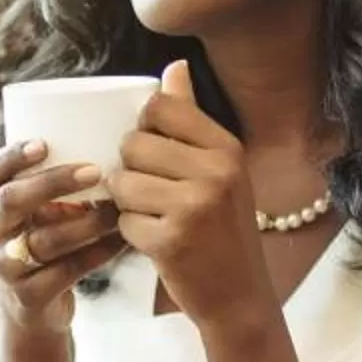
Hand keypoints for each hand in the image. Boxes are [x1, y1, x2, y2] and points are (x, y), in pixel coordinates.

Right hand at [0, 139, 125, 338]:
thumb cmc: (47, 242)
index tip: (44, 143)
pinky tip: (123, 239)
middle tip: (95, 171)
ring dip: (87, 223)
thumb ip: (60, 185)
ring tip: (118, 210)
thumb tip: (119, 140)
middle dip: (52, 182)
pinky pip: (66, 272)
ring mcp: (8, 266)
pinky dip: (98, 253)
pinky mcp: (29, 296)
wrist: (32, 309)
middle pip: (12, 200)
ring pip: (44, 240)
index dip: (11, 155)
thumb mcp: (41, 212)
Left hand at [111, 62, 277, 335]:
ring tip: (155, 216)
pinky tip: (157, 241)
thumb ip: (191, 118)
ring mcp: (194, 206)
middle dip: (131, 169)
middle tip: (153, 192)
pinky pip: (123, 220)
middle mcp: (215, 171)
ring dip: (127, 203)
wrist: (240, 295)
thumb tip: (174, 66)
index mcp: (226, 147)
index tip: (156, 154)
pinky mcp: (171, 240)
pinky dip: (131, 233)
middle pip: (132, 144)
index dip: (144, 128)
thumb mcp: (220, 168)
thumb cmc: (223, 228)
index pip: (159, 107)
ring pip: (121, 182)